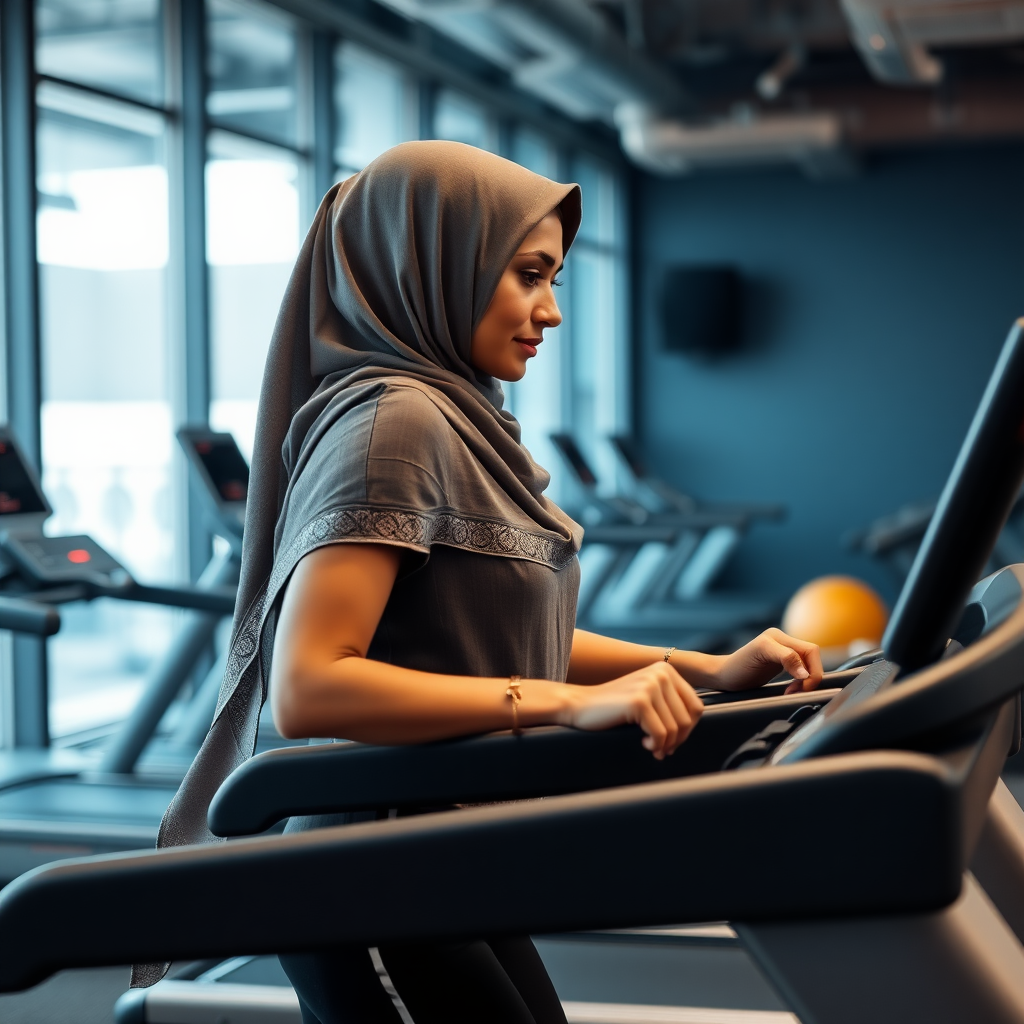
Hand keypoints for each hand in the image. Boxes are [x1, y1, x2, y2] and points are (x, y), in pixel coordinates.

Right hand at [561, 663, 703, 758]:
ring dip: (665, 744)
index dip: (688, 729)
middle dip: (677, 740)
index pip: (696, 706)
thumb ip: (669, 702)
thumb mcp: (646, 695)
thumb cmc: (613, 707)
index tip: (672, 740)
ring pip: (676, 728)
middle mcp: (661, 673)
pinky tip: (643, 743)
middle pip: (688, 719)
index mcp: (665, 670)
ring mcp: (650, 686)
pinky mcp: (639, 701)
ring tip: (651, 746)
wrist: (579, 705)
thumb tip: (692, 725)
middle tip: (661, 748)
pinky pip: (661, 734)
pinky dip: (655, 745)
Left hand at [713, 628, 822, 694]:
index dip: (811, 670)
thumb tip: (806, 672)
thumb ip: (786, 657)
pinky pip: (802, 670)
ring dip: (806, 680)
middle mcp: (782, 641)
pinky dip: (801, 681)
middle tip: (798, 691)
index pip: (810, 650)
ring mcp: (782, 652)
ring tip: (792, 691)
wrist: (722, 676)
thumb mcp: (760, 655)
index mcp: (778, 636)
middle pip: (813, 657)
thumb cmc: (736, 667)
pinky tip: (791, 689)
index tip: (800, 686)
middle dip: (811, 676)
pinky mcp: (781, 663)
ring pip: (809, 665)